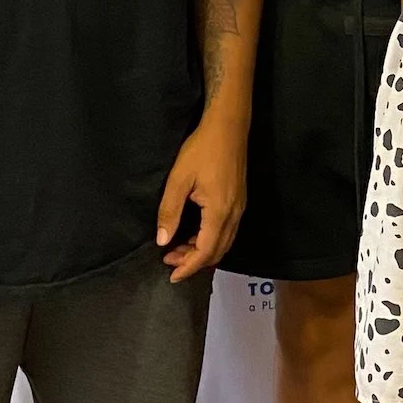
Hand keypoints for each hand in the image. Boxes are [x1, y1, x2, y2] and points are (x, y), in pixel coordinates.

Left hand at [156, 117, 245, 280]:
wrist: (229, 126)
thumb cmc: (202, 149)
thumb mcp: (179, 179)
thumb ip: (170, 211)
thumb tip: (163, 240)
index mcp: (219, 212)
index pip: (205, 251)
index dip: (188, 267)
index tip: (172, 276)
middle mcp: (233, 214)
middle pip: (217, 251)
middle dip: (194, 261)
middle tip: (170, 261)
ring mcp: (239, 208)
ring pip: (224, 242)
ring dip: (202, 251)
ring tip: (178, 249)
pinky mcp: (239, 200)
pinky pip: (227, 230)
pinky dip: (210, 239)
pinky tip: (194, 233)